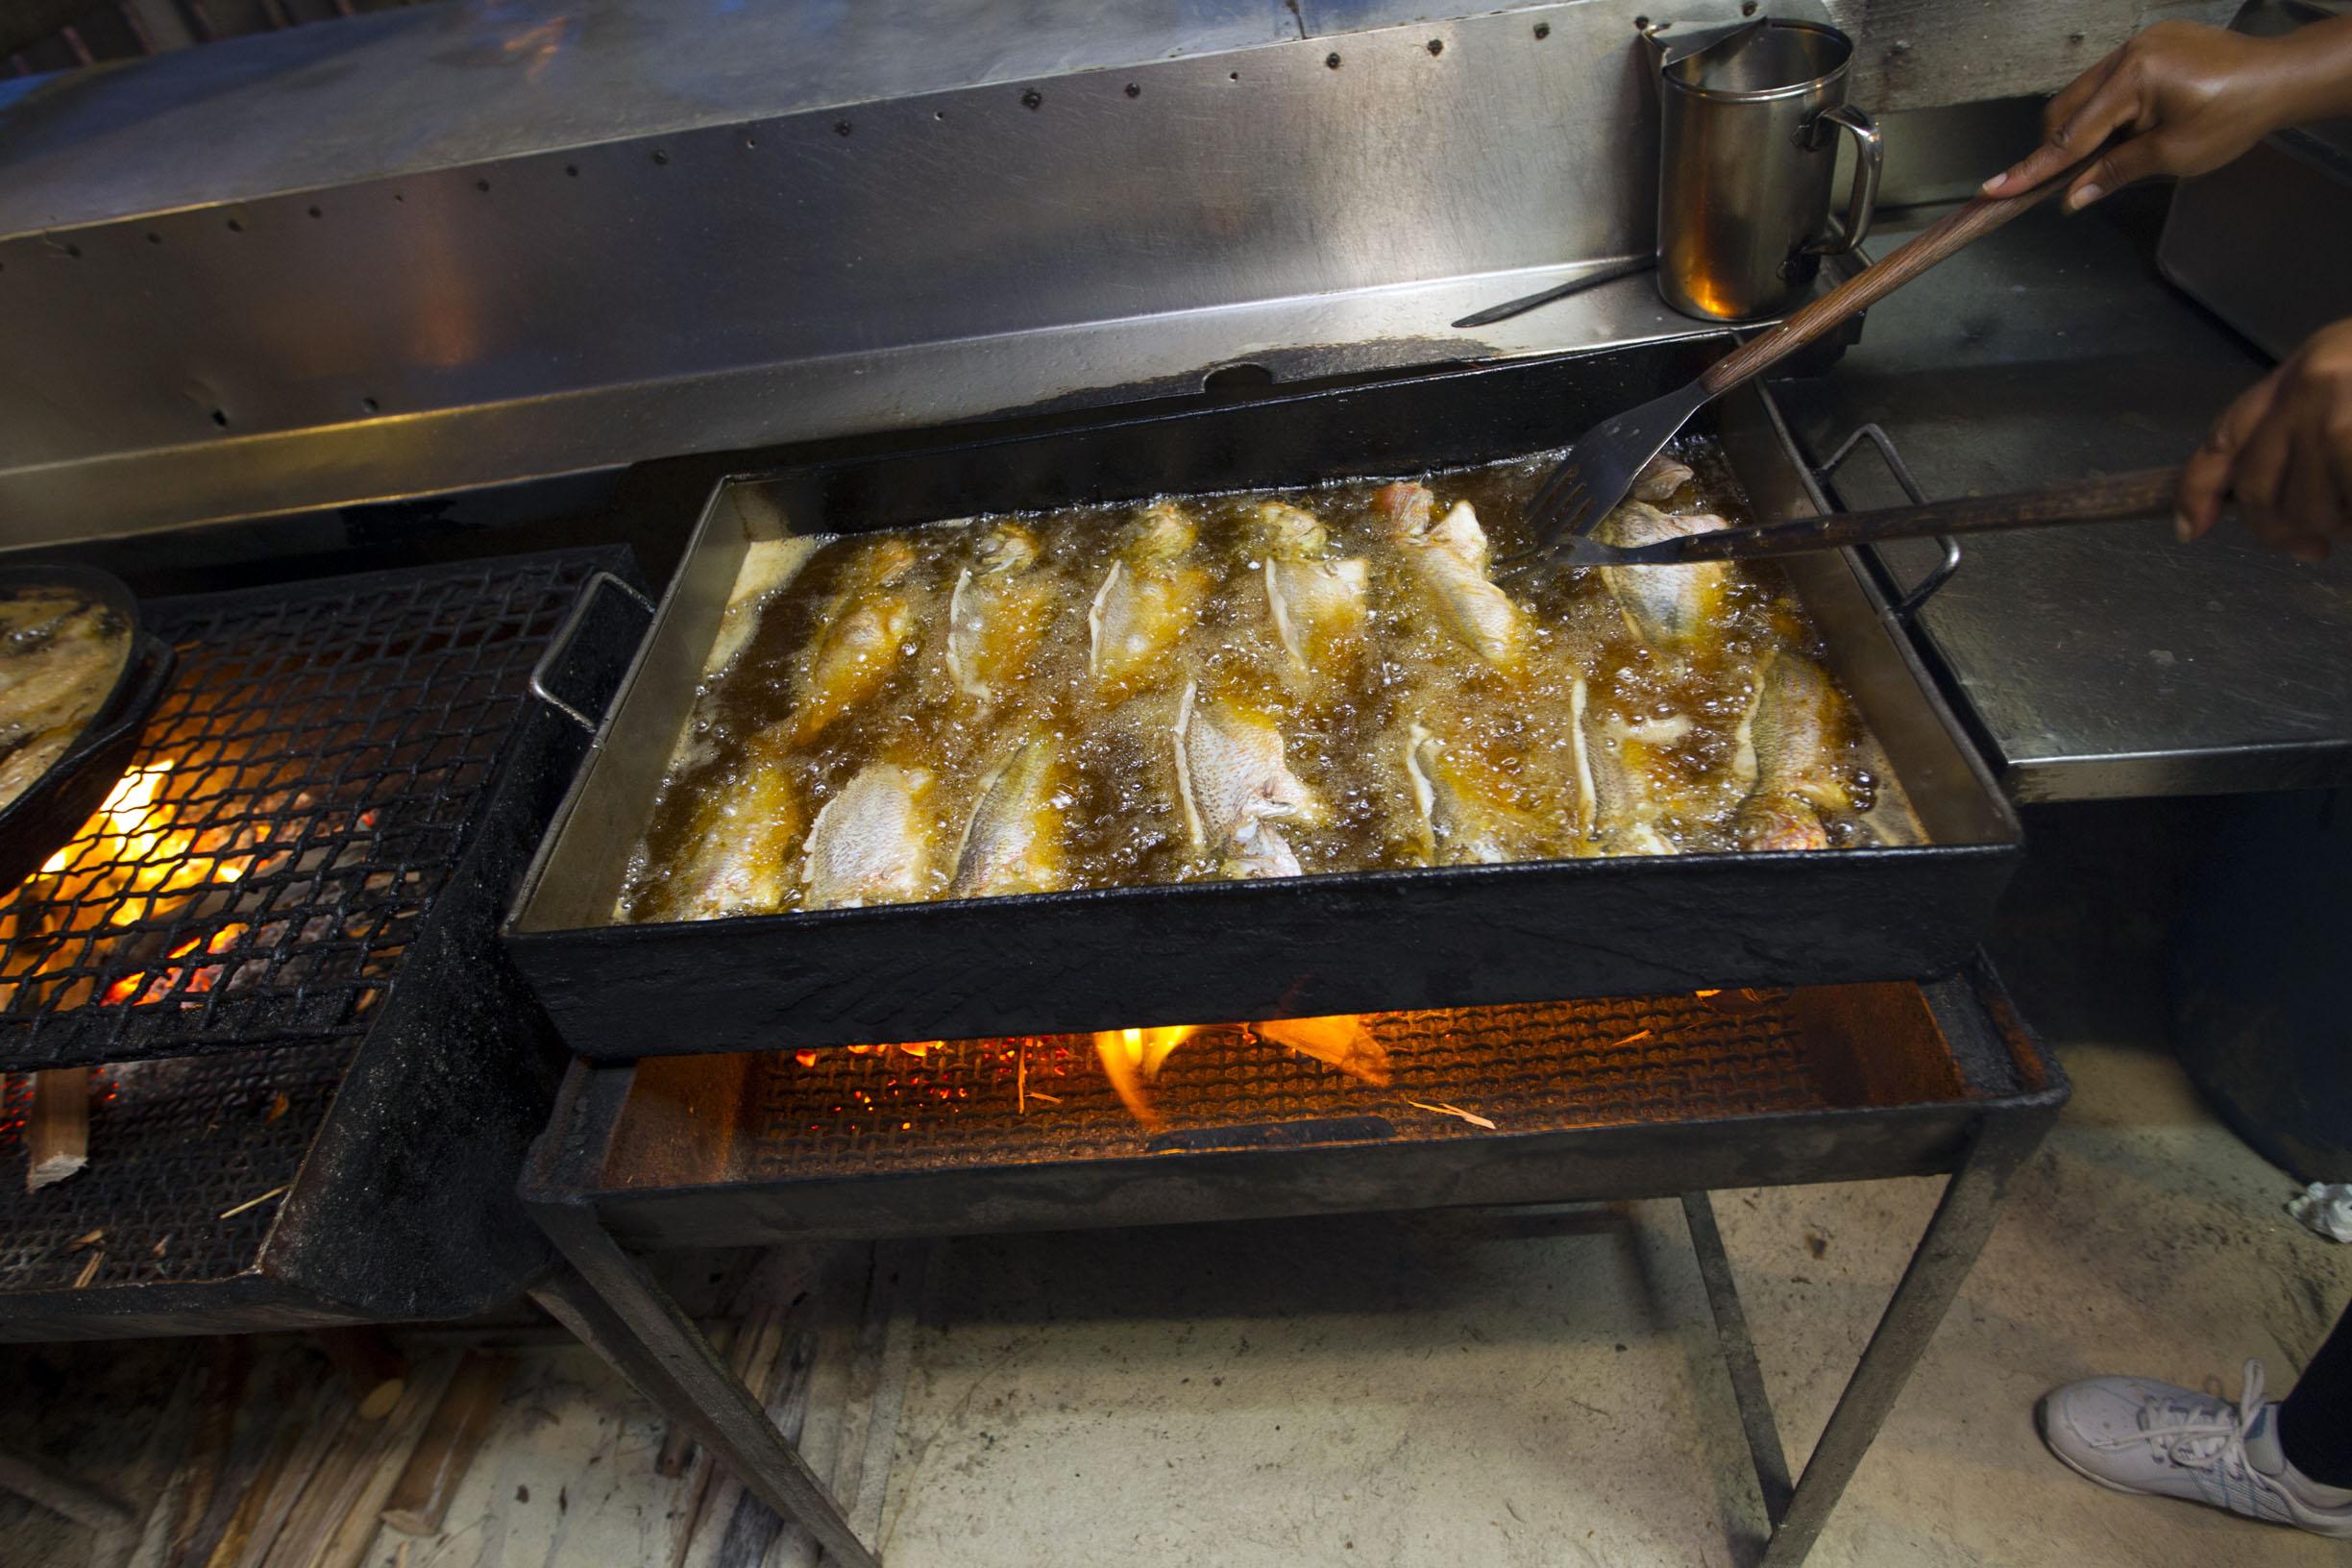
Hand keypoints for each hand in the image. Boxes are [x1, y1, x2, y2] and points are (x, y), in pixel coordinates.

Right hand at [1981, 20, 2322, 210]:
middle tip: (2074, 179)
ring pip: (2085, 94)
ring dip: (2088, 128)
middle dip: (2061, 147)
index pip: (2070, 135)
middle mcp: (2128, 52)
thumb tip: (2074, 196)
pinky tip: (2135, 125)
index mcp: (2134, 77)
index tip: (1994, 187)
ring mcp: (2138, 44)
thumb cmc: (2235, 115)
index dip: (2032, 168)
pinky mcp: (2151, 43)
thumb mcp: (2173, 155)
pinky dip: (2108, 109)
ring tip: (2127, 147)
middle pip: (2066, 108)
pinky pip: (2110, 80)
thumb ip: (2115, 172)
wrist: (2281, 76)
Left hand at [2178, 318, 2351, 563]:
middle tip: (2317, 546)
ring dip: (2342, 527)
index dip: (2200, 490)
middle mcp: (2311, 387)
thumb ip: (2309, 426)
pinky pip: (2348, 513)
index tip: (2190, 529)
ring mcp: (2339, 417)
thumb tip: (2267, 501)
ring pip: (2308, 512)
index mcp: (2306, 367)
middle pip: (2259, 492)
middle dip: (2284, 530)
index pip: (2226, 435)